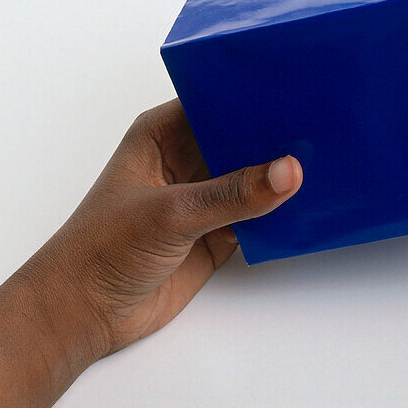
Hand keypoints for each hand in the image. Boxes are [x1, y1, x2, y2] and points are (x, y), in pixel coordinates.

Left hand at [21, 98, 302, 371]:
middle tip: (319, 131)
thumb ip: (232, 194)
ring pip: (251, 179)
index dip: (250, 96)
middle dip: (273, 138)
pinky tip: (306, 207)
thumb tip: (287, 172)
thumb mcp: (172, 213)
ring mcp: (201, 199)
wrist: (84, 314)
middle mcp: (182, 161)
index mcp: (160, 135)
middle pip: (239, 139)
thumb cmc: (100, 250)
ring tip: (323, 165)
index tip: (293, 93)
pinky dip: (277, 215)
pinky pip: (257, 217)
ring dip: (278, 179)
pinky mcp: (215, 234)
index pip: (213, 101)